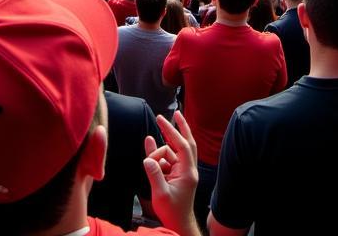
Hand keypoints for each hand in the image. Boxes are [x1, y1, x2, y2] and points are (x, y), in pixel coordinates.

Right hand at [143, 111, 198, 235]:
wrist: (179, 225)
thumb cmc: (172, 212)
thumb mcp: (161, 193)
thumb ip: (154, 174)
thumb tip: (148, 158)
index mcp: (188, 172)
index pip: (182, 146)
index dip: (173, 131)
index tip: (162, 119)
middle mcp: (188, 169)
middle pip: (186, 143)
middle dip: (180, 128)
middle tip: (174, 113)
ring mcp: (183, 172)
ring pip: (173, 153)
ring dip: (161, 150)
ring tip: (149, 149)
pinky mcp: (178, 175)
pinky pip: (169, 160)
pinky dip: (160, 154)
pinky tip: (150, 146)